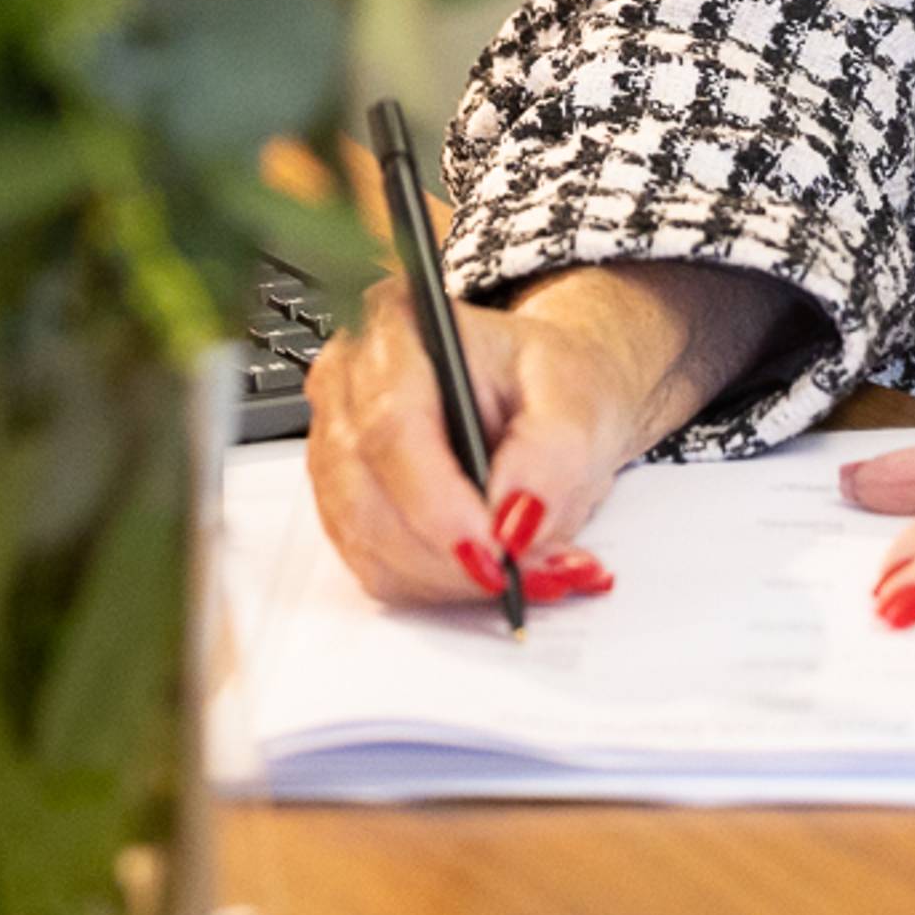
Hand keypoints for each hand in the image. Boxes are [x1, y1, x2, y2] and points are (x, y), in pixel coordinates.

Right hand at [300, 264, 690, 609]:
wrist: (545, 400)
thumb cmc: (549, 381)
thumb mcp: (576, 395)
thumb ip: (554, 451)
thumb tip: (517, 516)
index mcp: (396, 330)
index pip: (391, 425)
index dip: (437, 502)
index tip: (494, 548)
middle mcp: (349, 387)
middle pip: (368, 496)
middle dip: (450, 554)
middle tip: (524, 572)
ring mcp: (337, 450)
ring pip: (370, 544)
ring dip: (451, 576)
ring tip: (526, 568)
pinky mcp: (346, 507)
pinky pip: (379, 570)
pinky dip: (441, 585)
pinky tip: (492, 568)